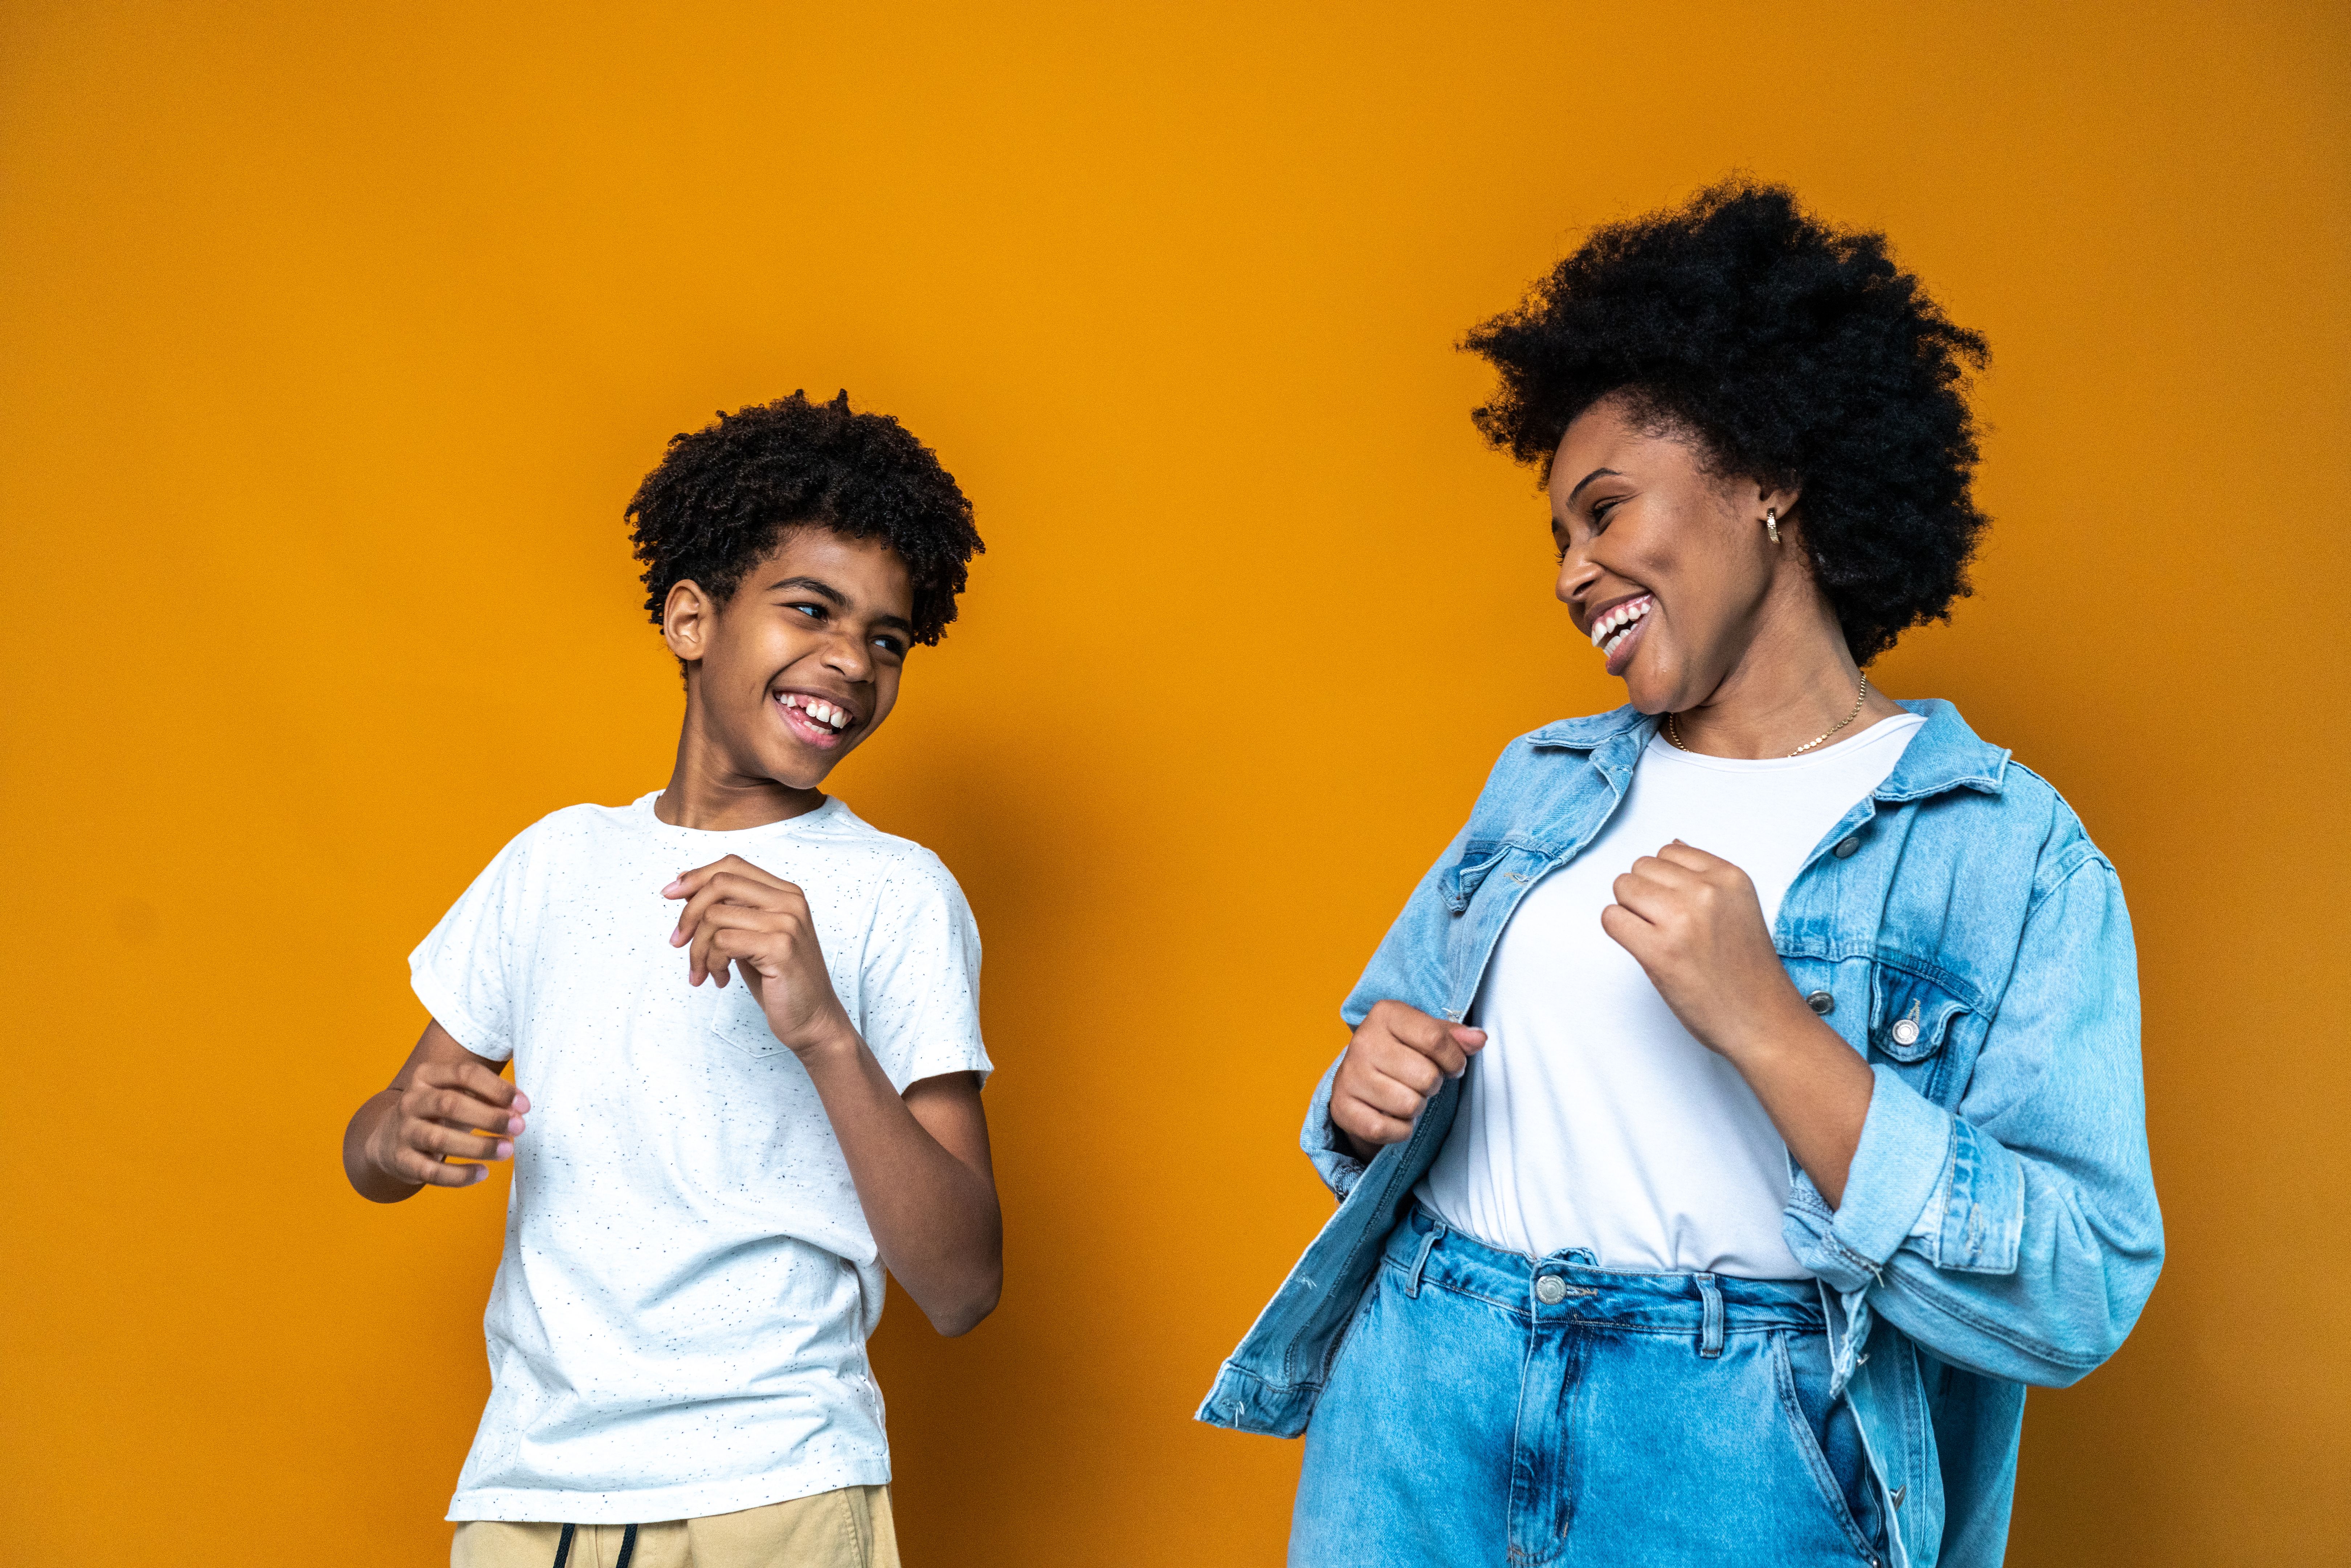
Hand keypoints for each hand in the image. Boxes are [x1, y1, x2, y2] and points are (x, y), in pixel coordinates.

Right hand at [362, 1059, 527, 1190]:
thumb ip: (486, 1096)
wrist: (388, 1139)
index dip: (497, 1088)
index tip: (524, 1105)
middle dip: (489, 1116)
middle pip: (451, 1104)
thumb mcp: (455, 1095)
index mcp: (427, 1076)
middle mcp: (411, 1101)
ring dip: (478, 1146)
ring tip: (507, 1150)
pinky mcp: (401, 1161)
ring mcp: (403, 1131)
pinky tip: (482, 1173)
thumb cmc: (436, 1113)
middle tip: (519, 1127)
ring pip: (440, 1139)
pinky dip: (459, 1175)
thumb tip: (519, 1109)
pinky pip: (431, 1171)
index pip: (464, 1073)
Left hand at [664, 855, 852, 1057]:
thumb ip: (729, 912)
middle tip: (677, 942)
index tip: (670, 894)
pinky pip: (723, 942)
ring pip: (715, 916)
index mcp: (786, 893)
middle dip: (688, 914)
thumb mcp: (751, 938)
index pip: (733, 865)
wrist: (813, 1020)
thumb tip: (686, 887)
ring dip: (698, 949)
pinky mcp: (780, 947)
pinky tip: (721, 980)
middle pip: (720, 884)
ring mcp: (787, 922)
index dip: (696, 876)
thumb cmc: (779, 982)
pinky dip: (711, 963)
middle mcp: (790, 901)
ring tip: (704, 972)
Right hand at [1329, 999, 1486, 1157]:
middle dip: (1433, 1084)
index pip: (1436, 1039)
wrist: (1358, 1077)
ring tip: (1405, 1094)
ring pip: (1409, 1105)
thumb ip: (1454, 1036)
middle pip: (1426, 1076)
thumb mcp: (1426, 1034)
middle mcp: (1363, 1041)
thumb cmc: (1400, 1052)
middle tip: (1420, 1081)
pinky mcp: (1342, 1107)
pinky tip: (1394, 1115)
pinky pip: (1386, 1129)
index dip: (1455, 1059)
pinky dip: (1399, 1130)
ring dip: (1416, 1106)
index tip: (1453, 1066)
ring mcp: (1350, 1075)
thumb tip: (1478, 1039)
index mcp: (1386, 1014)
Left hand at [1601, 840, 1803, 1056]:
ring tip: (1656, 935)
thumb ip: (1704, 876)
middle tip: (1664, 924)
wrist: (1762, 1020)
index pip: (1669, 851)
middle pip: (1641, 867)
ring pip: (1623, 888)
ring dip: (1630, 910)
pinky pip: (1612, 918)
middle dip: (1644, 893)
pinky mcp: (1658, 951)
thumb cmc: (1749, 972)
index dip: (1664, 879)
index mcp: (1728, 877)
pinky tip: (1643, 947)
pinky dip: (1620, 931)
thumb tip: (1673, 846)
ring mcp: (1681, 919)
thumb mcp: (1739, 907)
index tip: (1676, 904)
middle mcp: (1706, 892)